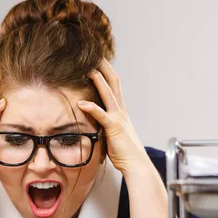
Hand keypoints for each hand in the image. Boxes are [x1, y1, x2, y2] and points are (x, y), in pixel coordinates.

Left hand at [77, 58, 150, 176]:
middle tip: (94, 53)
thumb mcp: (112, 134)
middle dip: (104, 67)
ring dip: (98, 81)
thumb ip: (104, 125)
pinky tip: (81, 102)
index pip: (114, 85)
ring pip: (108, 94)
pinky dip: (91, 108)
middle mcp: (121, 111)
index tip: (97, 60)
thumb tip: (93, 122)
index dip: (106, 72)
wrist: (136, 164)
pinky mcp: (114, 128)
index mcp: (120, 111)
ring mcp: (118, 118)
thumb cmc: (124, 153)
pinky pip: (102, 115)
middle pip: (113, 82)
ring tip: (87, 69)